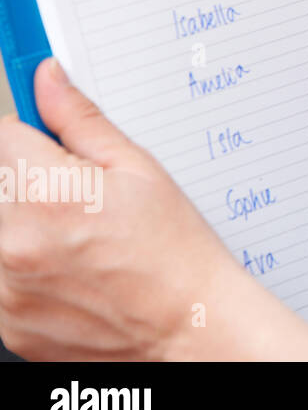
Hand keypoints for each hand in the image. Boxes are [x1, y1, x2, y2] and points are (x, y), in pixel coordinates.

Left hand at [0, 58, 307, 359]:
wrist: (188, 329)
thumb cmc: (175, 253)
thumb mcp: (141, 171)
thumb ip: (81, 121)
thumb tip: (48, 80)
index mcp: (47, 193)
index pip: (4, 134)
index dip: (30, 132)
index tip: (43, 139)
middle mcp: (13, 241)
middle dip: (30, 182)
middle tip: (77, 201)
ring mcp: (4, 287)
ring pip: (0, 229)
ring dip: (24, 225)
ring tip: (78, 242)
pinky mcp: (4, 322)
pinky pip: (0, 277)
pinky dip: (25, 269)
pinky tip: (72, 273)